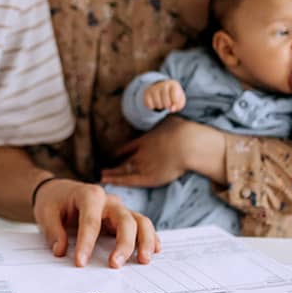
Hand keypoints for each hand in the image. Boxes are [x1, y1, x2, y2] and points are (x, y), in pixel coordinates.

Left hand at [32, 178, 159, 267]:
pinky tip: (154, 251)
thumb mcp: (46, 213)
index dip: (86, 243)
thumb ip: (53, 232)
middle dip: (123, 244)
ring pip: (140, 221)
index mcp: (89, 195)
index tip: (80, 263)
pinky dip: (150, 237)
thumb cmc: (54, 201)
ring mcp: (119, 209)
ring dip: (145, 241)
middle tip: (115, 265)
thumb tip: (60, 251)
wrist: (60, 191)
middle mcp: (109, 201)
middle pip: (125, 220)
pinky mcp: (124, 218)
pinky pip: (142, 226)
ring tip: (143, 260)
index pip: (91, 221)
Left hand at [104, 115, 227, 186]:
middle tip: (104, 168)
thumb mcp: (170, 121)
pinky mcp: (149, 177)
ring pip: (124, 171)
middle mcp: (141, 153)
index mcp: (145, 140)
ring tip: (103, 176)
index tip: (113, 154)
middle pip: (124, 161)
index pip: (128, 147)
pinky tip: (107, 181)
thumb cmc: (182, 131)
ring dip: (113, 174)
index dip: (120, 152)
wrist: (188, 145)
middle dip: (115, 165)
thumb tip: (166, 112)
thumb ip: (164, 121)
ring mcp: (143, 165)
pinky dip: (117, 180)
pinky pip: (129, 180)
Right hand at [143, 80, 185, 112]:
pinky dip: (153, 107)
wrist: (162, 88)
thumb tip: (172, 109)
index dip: (175, 103)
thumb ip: (178, 105)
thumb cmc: (173, 95)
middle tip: (168, 104)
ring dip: (160, 107)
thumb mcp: (180, 99)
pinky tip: (155, 103)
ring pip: (157, 104)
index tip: (175, 103)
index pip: (174, 96)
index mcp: (173, 84)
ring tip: (162, 103)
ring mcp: (154, 88)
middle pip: (166, 102)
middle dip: (168, 106)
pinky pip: (149, 105)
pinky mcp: (147, 93)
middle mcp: (163, 84)